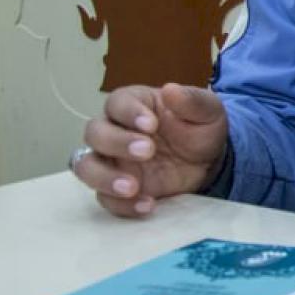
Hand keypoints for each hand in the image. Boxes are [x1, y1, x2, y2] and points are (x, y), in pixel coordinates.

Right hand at [72, 84, 228, 217]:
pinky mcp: (116, 188)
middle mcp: (114, 130)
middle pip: (95, 133)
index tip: (151, 124)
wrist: (208, 162)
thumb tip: (171, 89)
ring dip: (104, 177)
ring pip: (85, 166)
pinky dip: (121, 204)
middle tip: (148, 151)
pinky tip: (147, 204)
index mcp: (134, 104)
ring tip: (133, 187)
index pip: (116, 102)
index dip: (129, 112)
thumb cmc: (200, 128)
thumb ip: (192, 100)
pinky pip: (104, 198)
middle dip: (117, 142)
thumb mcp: (208, 110)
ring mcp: (111, 161)